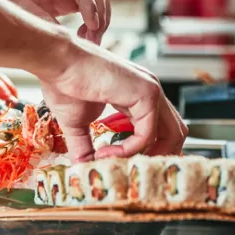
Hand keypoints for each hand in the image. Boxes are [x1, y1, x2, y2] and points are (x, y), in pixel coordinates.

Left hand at [0, 0, 111, 43]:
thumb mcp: (9, 3)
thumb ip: (35, 16)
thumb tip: (62, 37)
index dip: (89, 2)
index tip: (91, 25)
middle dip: (99, 14)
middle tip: (91, 41)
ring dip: (99, 20)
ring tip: (89, 43)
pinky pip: (88, 10)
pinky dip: (91, 25)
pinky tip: (83, 40)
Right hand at [41, 40, 187, 162]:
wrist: (58, 63)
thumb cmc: (64, 83)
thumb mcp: (77, 124)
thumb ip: (85, 146)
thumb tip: (83, 168)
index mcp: (137, 94)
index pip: (161, 128)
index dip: (148, 151)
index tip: (120, 163)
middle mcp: (150, 91)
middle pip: (176, 132)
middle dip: (158, 156)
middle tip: (131, 171)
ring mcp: (152, 91)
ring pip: (172, 135)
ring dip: (146, 156)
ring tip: (118, 163)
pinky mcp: (147, 94)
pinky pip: (148, 134)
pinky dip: (128, 150)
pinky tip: (104, 151)